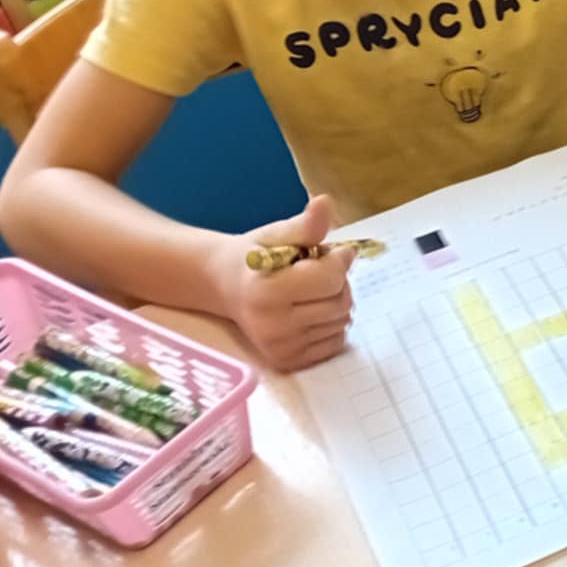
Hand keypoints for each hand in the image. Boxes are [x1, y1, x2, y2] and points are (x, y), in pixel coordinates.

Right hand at [217, 195, 356, 371]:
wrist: (224, 286)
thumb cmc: (254, 258)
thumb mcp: (276, 234)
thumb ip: (305, 225)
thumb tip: (325, 203)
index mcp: (265, 293)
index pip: (331, 279)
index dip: (337, 259)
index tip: (328, 251)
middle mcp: (272, 327)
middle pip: (341, 302)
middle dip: (337, 282)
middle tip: (315, 272)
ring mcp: (280, 349)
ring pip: (342, 322)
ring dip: (336, 301)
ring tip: (309, 291)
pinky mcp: (289, 363)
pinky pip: (336, 342)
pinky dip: (331, 324)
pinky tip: (310, 311)